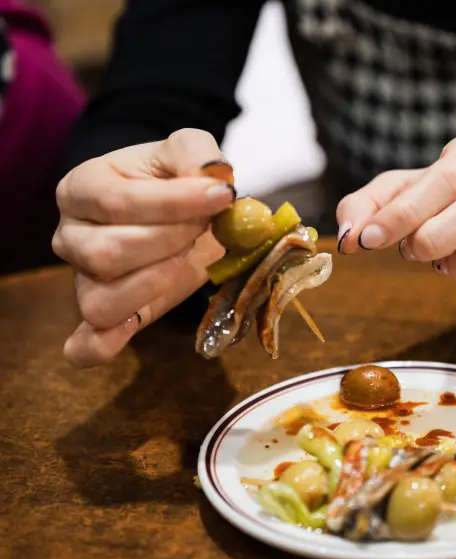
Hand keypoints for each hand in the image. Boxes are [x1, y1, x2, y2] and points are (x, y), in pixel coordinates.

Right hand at [51, 129, 233, 367]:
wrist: (175, 209)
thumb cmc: (172, 179)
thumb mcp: (188, 149)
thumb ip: (198, 154)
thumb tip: (212, 178)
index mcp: (81, 188)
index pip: (118, 202)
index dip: (174, 204)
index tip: (220, 197)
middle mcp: (71, 236)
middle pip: (110, 253)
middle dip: (171, 241)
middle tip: (202, 228)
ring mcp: (81, 279)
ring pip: (103, 301)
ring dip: (157, 283)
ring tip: (184, 257)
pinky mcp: (102, 316)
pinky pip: (88, 343)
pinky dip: (101, 347)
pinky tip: (126, 332)